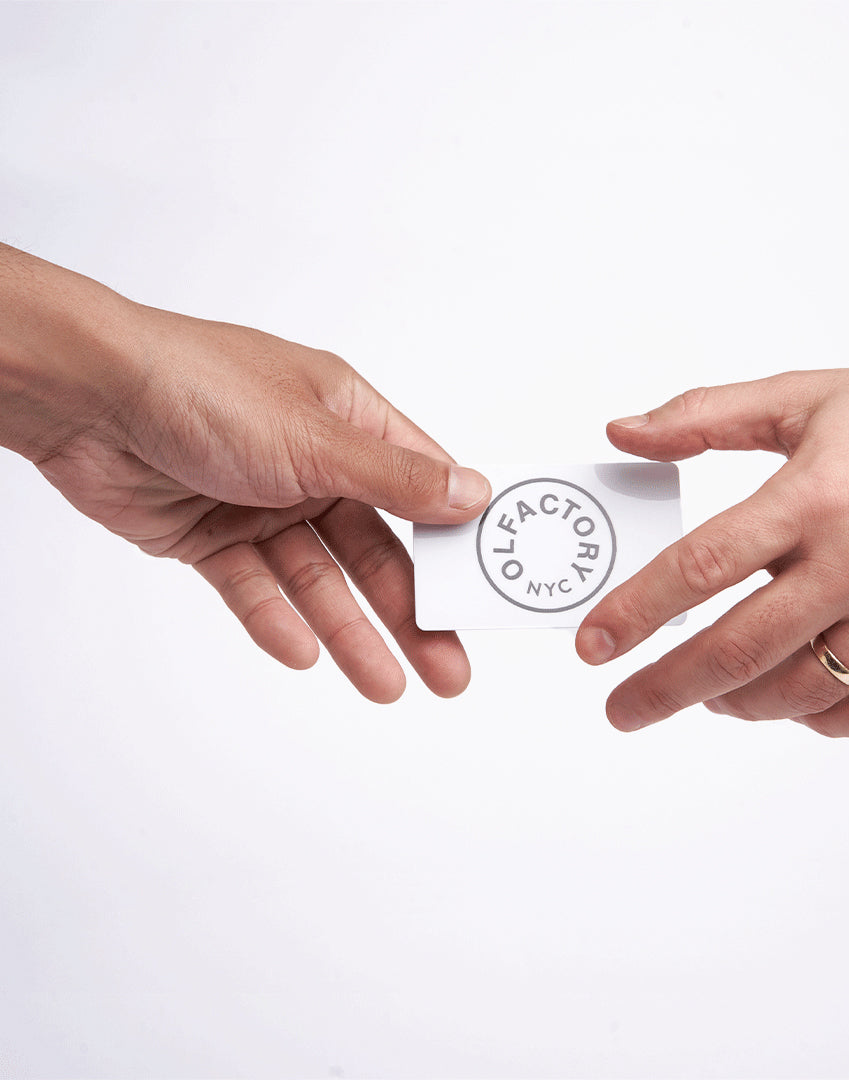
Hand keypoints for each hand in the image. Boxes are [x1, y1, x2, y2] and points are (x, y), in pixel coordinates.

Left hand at [1, 245, 490, 701]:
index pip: (420, 487)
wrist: (84, 399)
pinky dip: (275, 619)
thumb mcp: (316, 439)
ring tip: (384, 684)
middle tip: (446, 666)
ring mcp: (261, 502)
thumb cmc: (200, 386)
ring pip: (318, 579)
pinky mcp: (211, 536)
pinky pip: (254, 587)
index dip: (455, 540)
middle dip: (410, 610)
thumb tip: (473, 494)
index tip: (485, 590)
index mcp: (348, 421)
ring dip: (349, 630)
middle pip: (374, 548)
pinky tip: (302, 651)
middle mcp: (311, 463)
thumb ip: (396, 479)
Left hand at [577, 330, 848, 735]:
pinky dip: (817, 719)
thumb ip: (704, 416)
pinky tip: (788, 702)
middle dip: (666, 688)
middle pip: (740, 647)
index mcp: (814, 495)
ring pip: (801, 690)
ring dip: (736, 704)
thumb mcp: (802, 396)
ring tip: (705, 696)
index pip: (703, 565)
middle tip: (621, 709)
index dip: (636, 611)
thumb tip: (625, 434)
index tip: (592, 646)